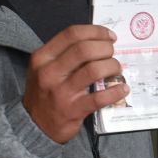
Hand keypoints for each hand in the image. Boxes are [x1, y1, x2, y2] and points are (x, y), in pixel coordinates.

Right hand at [23, 24, 128, 143]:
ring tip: (117, 69)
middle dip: (105, 48)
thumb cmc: (44, 93)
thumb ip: (65, 54)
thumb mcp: (44, 68)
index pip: (72, 34)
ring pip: (94, 70)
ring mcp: (61, 92)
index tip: (109, 36)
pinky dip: (115, 91)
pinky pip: (99, 97)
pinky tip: (122, 89)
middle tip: (113, 53)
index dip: (95, 32)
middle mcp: (49, 72)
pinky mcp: (73, 110)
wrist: (34, 126)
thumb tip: (98, 42)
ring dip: (112, 66)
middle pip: (84, 49)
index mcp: (42, 57)